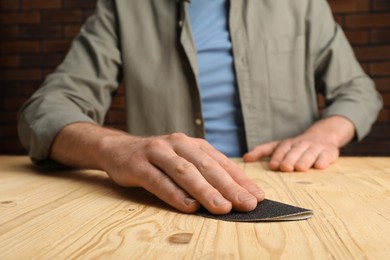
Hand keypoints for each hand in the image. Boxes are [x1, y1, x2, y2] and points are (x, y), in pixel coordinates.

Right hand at [98, 132, 264, 213]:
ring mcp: (157, 152)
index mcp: (193, 144)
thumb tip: (232, 195)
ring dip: (205, 190)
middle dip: (229, 186)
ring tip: (223, 207)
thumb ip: (204, 173)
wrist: (118, 148)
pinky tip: (189, 206)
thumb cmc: (158, 159)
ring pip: (185, 172)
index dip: (240, 180)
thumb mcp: (183, 160)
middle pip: (207, 166)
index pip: (221, 162)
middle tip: (247, 204)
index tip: (258, 196)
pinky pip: (158, 180)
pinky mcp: (138, 165)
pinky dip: (175, 194)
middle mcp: (178, 143)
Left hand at [243, 116, 354, 171]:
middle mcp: (301, 144)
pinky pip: (327, 155)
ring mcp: (316, 147)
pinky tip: (320, 166)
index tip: (273, 166)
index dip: (277, 157)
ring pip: (310, 153)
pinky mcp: (329, 152)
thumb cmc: (296, 146)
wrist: (323, 135)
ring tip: (300, 168)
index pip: (281, 149)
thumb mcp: (278, 146)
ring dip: (305, 160)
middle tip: (285, 168)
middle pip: (295, 151)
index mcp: (288, 144)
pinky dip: (323, 160)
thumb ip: (262, 152)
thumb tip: (244, 158)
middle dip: (290, 159)